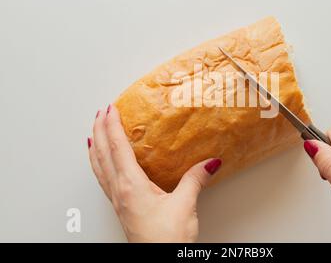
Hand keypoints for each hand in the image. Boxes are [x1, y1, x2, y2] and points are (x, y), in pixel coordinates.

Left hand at [87, 105, 221, 242]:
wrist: (158, 262)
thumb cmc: (166, 240)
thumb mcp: (185, 205)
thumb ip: (195, 179)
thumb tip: (209, 163)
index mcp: (131, 186)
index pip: (117, 147)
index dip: (112, 125)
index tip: (111, 108)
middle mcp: (119, 191)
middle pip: (102, 154)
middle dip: (99, 130)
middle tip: (100, 113)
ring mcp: (117, 200)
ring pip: (98, 167)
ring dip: (96, 146)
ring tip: (95, 132)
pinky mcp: (121, 208)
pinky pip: (103, 179)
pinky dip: (98, 164)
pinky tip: (103, 164)